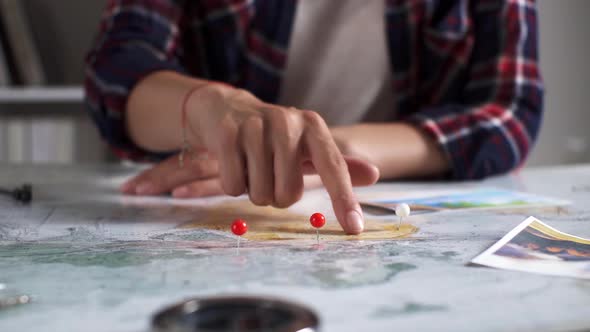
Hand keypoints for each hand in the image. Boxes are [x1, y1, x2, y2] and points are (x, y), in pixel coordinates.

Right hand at [124, 85, 378, 233]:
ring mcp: (255, 126)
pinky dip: (232, 185)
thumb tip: (375, 174)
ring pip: (260, 193)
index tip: (354, 228)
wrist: (224, 109)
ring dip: (254, 191)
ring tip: (251, 167)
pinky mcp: (227, 134)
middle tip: (269, 176)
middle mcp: (287, 122)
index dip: (344, 200)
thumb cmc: (272, 135)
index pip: (333, 168)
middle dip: (277, 197)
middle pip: (289, 194)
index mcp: (312, 127)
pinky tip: (233, 163)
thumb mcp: (306, 146)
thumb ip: (337, 164)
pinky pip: (234, 185)